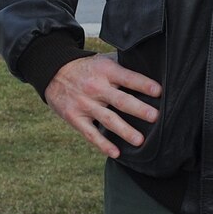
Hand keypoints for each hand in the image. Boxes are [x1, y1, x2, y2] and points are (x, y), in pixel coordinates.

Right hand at [46, 53, 160, 158]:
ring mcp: (85, 104)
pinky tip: (116, 153)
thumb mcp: (103, 60)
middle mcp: (96, 87)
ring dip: (124, 130)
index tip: (159, 91)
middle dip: (138, 109)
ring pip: (108, 119)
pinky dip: (103, 144)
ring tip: (140, 140)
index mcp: (106, 71)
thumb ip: (123, 66)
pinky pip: (91, 133)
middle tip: (155, 117)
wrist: (53, 72)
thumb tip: (151, 70)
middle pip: (120, 100)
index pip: (127, 78)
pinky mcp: (75, 117)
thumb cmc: (87, 68)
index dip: (143, 84)